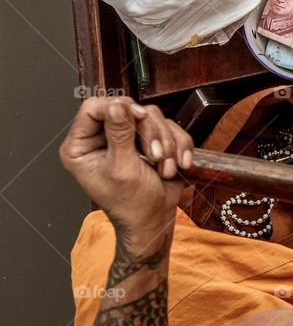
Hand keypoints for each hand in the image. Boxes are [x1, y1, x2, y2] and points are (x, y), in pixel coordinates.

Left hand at [60, 97, 192, 253]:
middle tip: (156, 156)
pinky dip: (178, 145)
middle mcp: (102, 137)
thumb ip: (119, 134)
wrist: (155, 220)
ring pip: (152, 116)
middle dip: (149, 132)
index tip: (138, 117)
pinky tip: (177, 164)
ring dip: (166, 142)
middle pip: (128, 109)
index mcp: (81, 146)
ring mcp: (127, 136)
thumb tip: (117, 105)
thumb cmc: (131, 203)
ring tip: (165, 167)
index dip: (117, 107)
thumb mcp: (122, 169)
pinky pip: (169, 127)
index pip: (93, 108)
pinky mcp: (150, 139)